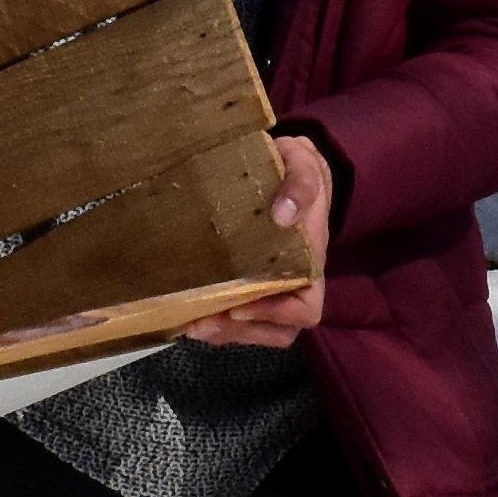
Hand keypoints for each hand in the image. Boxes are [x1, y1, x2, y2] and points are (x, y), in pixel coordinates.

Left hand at [183, 135, 334, 347]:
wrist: (286, 169)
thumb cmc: (295, 170)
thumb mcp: (303, 163)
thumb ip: (301, 183)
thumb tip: (283, 215)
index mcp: (310, 261)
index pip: (306, 309)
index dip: (276, 315)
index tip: (239, 308)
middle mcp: (294, 284)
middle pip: (277, 331)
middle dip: (239, 332)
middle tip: (200, 322)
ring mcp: (272, 288)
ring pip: (255, 330)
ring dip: (223, 333)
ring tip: (190, 322)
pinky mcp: (250, 285)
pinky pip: (237, 317)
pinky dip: (214, 321)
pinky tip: (187, 311)